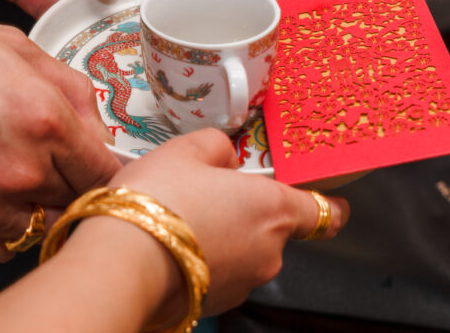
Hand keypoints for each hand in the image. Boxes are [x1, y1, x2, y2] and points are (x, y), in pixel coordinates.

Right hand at [0, 0, 120, 259]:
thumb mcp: (8, 44)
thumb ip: (66, 86)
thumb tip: (96, 123)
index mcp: (42, 119)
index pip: (105, 169)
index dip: (103, 163)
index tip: (95, 159)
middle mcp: (20, 172)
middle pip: (77, 197)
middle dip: (70, 178)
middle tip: (50, 158)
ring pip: (42, 223)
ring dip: (38, 203)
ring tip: (11, 171)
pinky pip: (4, 244)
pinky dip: (5, 223)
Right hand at [99, 129, 348, 318]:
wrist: (120, 264)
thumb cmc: (157, 201)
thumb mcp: (185, 149)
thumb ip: (216, 145)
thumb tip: (225, 156)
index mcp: (273, 208)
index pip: (324, 211)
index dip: (328, 202)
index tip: (329, 197)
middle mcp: (269, 252)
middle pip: (272, 227)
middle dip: (245, 210)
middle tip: (206, 192)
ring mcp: (243, 284)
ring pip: (242, 251)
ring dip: (220, 235)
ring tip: (176, 216)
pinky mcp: (214, 304)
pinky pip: (217, 272)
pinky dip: (201, 259)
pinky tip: (166, 243)